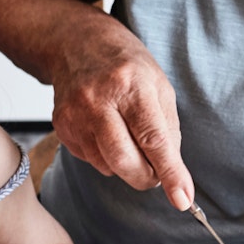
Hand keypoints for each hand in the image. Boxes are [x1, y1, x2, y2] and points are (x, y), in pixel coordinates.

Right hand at [50, 31, 194, 210]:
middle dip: (145, 178)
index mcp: (130, 85)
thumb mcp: (158, 85)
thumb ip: (167, 129)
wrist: (77, 44)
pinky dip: (105, 157)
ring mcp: (74, 114)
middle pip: (123, 160)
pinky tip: (106, 132)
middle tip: (156, 175)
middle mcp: (97, 100)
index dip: (170, 172)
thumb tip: (170, 172)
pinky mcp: (60, 126)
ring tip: (128, 138)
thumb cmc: (124, 64)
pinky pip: (90, 159)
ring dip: (125, 165)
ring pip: (106, 165)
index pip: (153, 139)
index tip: (183, 199)